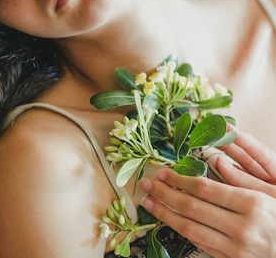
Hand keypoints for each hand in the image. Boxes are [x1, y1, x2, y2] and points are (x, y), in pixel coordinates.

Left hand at [139, 129, 275, 257]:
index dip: (179, 179)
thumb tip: (214, 160)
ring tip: (148, 202)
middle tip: (146, 183)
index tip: (162, 171)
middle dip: (164, 194)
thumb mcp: (272, 194)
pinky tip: (168, 220)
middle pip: (192, 207)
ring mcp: (236, 248)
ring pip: (190, 228)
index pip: (204, 188)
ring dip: (164, 214)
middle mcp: (242, 227)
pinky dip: (181, 230)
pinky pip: (200, 244)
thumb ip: (243, 179)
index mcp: (252, 204)